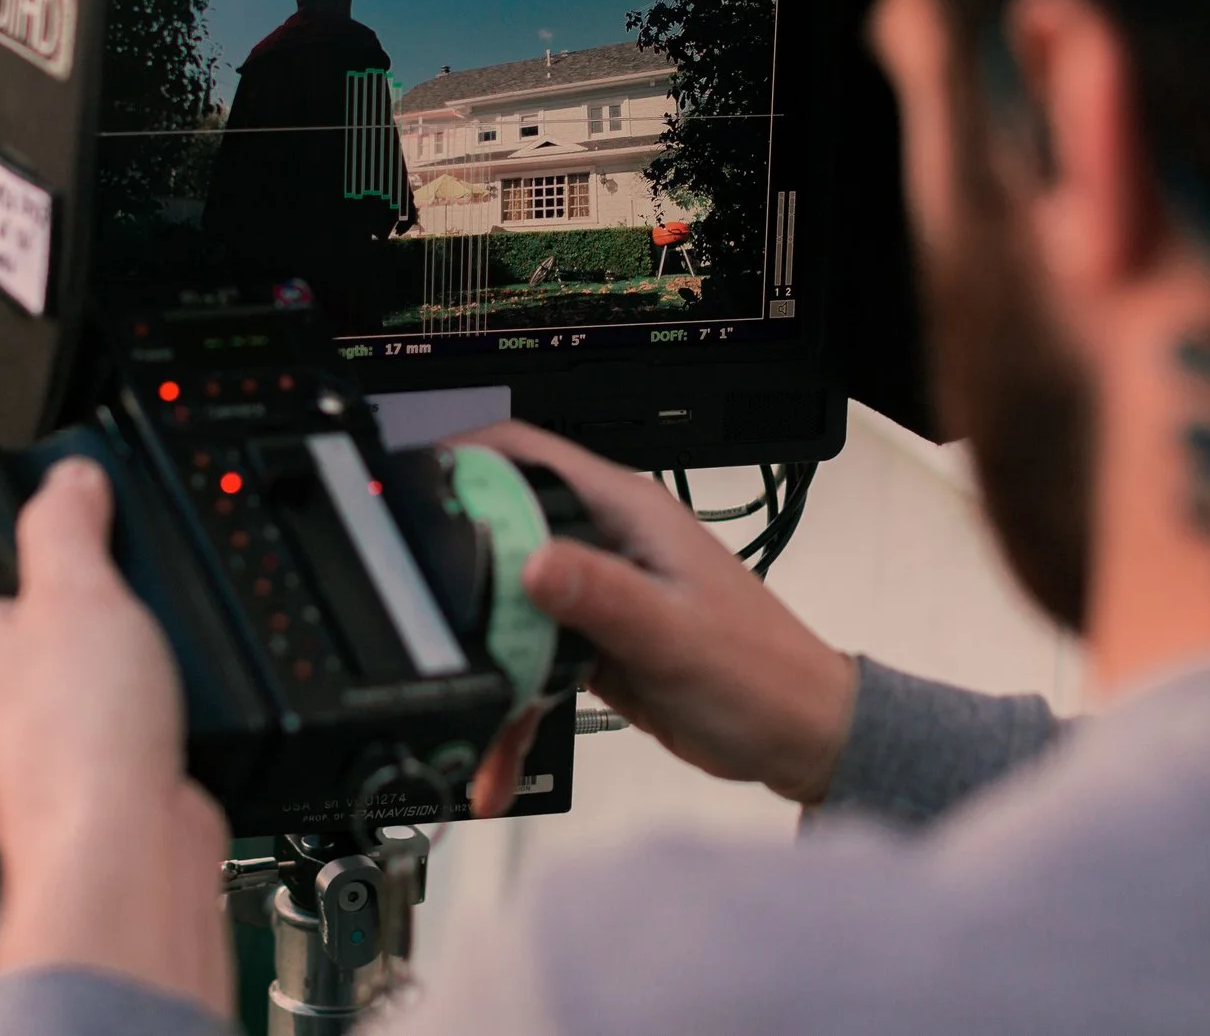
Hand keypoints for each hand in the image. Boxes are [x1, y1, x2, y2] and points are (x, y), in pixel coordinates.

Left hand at [0, 459, 230, 1012]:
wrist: (117, 848)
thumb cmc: (76, 732)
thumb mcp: (80, 585)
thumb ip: (68, 519)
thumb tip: (67, 477)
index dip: (24, 558)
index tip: (70, 546)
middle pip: (25, 634)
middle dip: (80, 623)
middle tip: (123, 611)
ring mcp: (12, 762)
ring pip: (64, 694)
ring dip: (110, 681)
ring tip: (148, 672)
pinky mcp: (64, 799)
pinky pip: (98, 745)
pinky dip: (131, 733)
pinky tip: (162, 724)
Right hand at [462, 422, 858, 813]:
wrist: (797, 737)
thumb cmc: (761, 673)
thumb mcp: (673, 632)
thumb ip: (602, 595)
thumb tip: (533, 563)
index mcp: (625, 513)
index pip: (528, 456)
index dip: (465, 459)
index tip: (412, 492)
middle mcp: (604, 546)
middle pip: (501, 539)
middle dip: (458, 581)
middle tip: (426, 626)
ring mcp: (595, 598)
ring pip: (508, 615)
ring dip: (484, 665)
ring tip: (467, 715)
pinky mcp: (590, 647)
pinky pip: (529, 667)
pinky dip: (510, 709)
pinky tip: (497, 753)